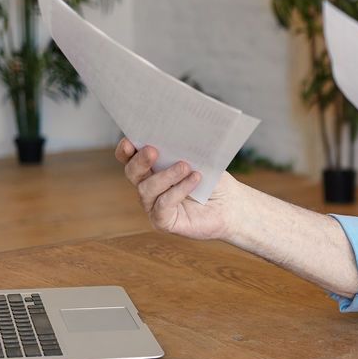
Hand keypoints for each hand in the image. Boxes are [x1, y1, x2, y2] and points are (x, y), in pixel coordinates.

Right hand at [115, 138, 237, 240]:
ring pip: (147, 189)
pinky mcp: (164, 222)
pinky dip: (178, 190)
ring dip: (166, 175)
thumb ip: (184, 150)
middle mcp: (149, 188)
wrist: (232, 205)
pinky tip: (194, 179)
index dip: (125, 151)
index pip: (130, 159)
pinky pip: (163, 205)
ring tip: (185, 166)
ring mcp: (154, 206)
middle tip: (152, 150)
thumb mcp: (200, 160)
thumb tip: (176, 136)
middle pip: (133, 173)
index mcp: (153, 169)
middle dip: (140, 161)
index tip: (129, 141)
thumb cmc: (214, 180)